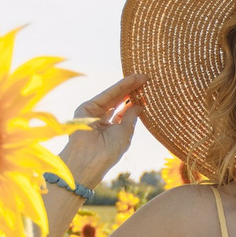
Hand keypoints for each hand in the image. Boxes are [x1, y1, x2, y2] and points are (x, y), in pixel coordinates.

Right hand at [59, 75, 145, 191]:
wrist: (89, 159)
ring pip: (114, 96)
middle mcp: (101, 121)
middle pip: (119, 102)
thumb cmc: (108, 151)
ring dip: (128, 85)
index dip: (135, 103)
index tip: (148, 94)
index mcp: (110, 131)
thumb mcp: (125, 132)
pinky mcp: (87, 107)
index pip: (124, 112)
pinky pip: (107, 94)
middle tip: (147, 80)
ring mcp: (93, 113)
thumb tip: (139, 104)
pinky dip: (120, 86)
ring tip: (143, 77)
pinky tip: (132, 80)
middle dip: (133, 91)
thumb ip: (130, 116)